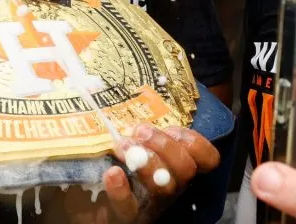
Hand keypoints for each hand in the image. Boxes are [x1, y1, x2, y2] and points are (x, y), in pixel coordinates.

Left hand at [99, 125, 220, 222]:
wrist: (88, 201)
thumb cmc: (113, 163)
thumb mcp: (135, 141)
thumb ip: (141, 124)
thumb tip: (134, 85)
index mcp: (176, 166)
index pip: (207, 159)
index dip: (197, 142)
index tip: (173, 128)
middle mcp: (170, 186)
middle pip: (185, 170)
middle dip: (166, 145)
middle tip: (141, 131)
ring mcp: (149, 204)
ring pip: (164, 188)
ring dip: (147, 162)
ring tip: (122, 145)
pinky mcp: (124, 217)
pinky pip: (128, 207)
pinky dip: (121, 190)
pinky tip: (112, 173)